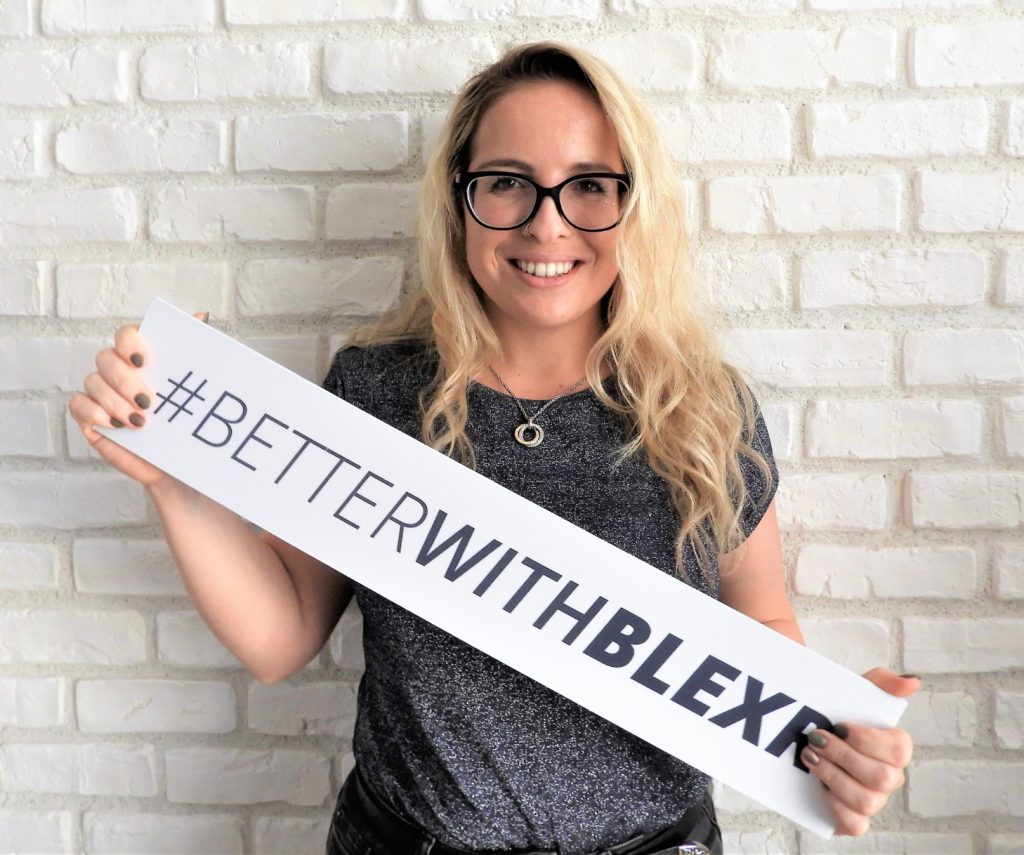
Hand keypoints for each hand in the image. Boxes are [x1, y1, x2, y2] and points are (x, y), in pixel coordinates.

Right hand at [67, 313, 206, 487]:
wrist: (182, 468)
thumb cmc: (188, 427)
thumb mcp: (196, 392)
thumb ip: (194, 354)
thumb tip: (200, 316)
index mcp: (144, 360)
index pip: (126, 335)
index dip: (129, 341)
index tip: (144, 359)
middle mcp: (120, 373)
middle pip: (106, 358)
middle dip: (125, 379)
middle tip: (148, 401)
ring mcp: (103, 395)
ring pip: (93, 381)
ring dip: (115, 400)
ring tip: (140, 421)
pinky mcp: (92, 419)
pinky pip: (78, 405)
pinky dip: (94, 412)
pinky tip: (116, 425)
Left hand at [801, 668, 918, 836]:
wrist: (801, 733)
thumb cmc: (834, 715)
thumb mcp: (853, 692)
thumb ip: (882, 683)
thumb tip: (912, 681)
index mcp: (894, 748)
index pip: (900, 749)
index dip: (868, 739)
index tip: (840, 725)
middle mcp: (889, 777)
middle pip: (882, 777)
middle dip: (843, 756)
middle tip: (816, 739)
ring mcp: (873, 800)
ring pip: (867, 800)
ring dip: (833, 776)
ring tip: (811, 757)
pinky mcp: (853, 818)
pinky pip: (855, 824)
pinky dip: (835, 806)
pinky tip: (818, 787)